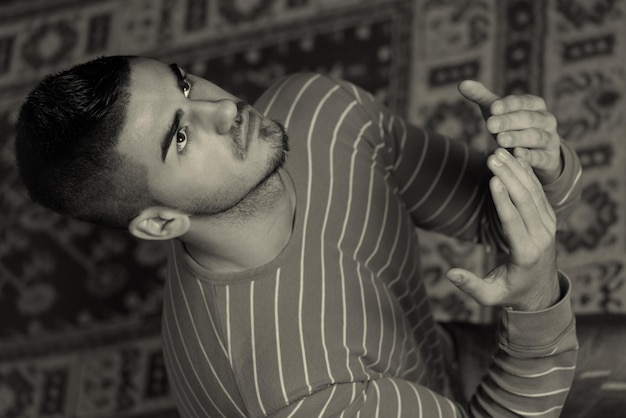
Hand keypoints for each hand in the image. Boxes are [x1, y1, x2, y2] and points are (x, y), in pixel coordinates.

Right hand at [446, 148, 559, 310]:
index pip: (513, 222)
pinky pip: (538, 190)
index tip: (492, 180)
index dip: (503, 200)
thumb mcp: (489, 295)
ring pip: (533, 191)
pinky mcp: (549, 218)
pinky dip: (526, 172)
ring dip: (516, 169)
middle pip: (525, 200)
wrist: (540, 291)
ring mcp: (549, 225)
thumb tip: (449, 273)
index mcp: (526, 254)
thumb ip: (469, 285)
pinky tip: (515, 156)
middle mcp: (541, 237)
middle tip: (491, 156)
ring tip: (498, 151)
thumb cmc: (509, 293)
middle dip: (508, 176)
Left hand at [458, 80, 562, 183]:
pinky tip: (516, 155)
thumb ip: (481, 97)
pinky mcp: (549, 158)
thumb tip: (462, 83)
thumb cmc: (513, 126)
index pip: (522, 101)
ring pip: (535, 136)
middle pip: (529, 118)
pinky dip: (530, 156)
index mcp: (535, 104)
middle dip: (509, 121)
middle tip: (490, 125)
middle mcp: (546, 119)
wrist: (536, 152)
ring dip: (518, 138)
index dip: (507, 105)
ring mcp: (550, 139)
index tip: (493, 108)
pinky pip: (541, 157)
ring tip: (500, 140)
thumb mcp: (498, 111)